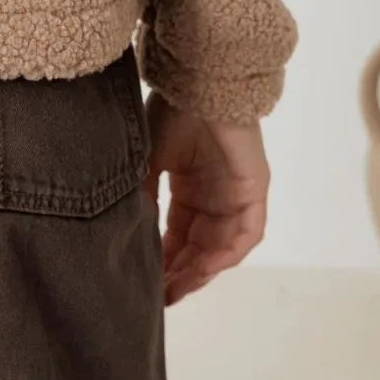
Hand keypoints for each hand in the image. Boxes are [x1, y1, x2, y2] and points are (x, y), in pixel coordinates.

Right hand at [144, 94, 268, 304]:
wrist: (199, 82)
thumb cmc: (172, 112)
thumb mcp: (146, 160)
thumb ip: (141, 197)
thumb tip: (124, 234)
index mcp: (190, 188)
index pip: (179, 236)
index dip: (164, 262)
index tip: (147, 284)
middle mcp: (214, 196)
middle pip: (200, 248)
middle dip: (181, 274)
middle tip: (161, 297)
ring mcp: (237, 194)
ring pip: (223, 246)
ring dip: (202, 269)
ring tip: (178, 287)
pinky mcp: (254, 189)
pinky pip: (247, 232)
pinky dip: (228, 252)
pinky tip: (206, 266)